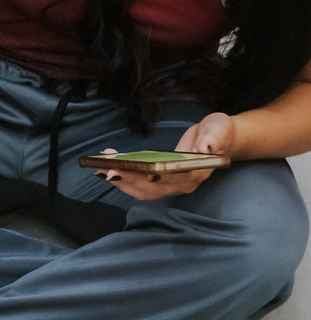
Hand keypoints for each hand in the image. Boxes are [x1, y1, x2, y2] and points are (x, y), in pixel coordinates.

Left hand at [96, 112, 235, 201]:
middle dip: (126, 179)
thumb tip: (205, 147)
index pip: (169, 179)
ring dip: (121, 180)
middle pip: (150, 187)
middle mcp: (181, 184)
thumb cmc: (219, 133)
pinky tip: (109, 167)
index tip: (128, 170)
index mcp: (195, 174)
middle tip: (104, 169)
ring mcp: (171, 185)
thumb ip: (213, 138)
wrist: (219, 138)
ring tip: (100, 168)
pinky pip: (140, 184)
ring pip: (142, 190)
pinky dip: (124, 177)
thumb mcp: (219, 129)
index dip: (148, 176)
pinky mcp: (162, 181)